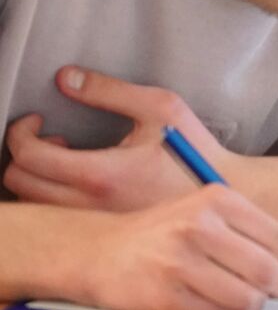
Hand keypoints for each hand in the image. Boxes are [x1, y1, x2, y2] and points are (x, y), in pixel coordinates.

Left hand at [4, 67, 238, 211]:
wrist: (225, 194)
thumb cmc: (194, 151)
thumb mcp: (160, 106)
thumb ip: (109, 91)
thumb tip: (65, 78)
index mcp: (101, 174)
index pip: (28, 157)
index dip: (21, 132)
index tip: (36, 120)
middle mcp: (90, 205)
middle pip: (18, 184)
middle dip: (22, 155)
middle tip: (51, 138)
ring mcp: (95, 222)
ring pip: (32, 204)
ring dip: (36, 177)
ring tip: (66, 158)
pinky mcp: (103, 231)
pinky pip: (55, 217)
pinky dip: (51, 194)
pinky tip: (79, 178)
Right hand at [68, 186, 277, 309]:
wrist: (101, 251)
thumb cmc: (164, 233)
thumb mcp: (213, 214)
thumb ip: (261, 226)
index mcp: (220, 201)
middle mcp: (199, 227)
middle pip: (268, 274)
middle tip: (275, 291)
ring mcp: (178, 263)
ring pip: (245, 301)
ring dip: (248, 305)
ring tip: (234, 294)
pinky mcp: (161, 298)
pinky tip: (207, 301)